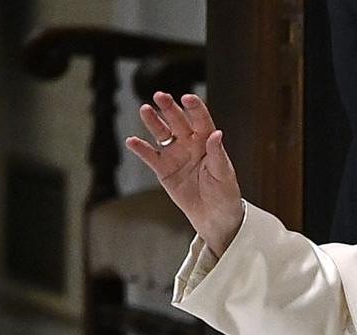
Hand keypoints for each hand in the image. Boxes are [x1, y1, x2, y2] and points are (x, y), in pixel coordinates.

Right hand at [125, 92, 243, 256]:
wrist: (214, 217)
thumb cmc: (224, 194)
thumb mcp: (224, 174)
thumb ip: (217, 154)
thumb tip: (216, 134)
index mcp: (207, 141)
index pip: (201, 119)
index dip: (194, 108)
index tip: (187, 98)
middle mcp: (190, 143)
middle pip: (178, 121)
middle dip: (169, 108)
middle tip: (160, 96)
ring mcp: (175, 155)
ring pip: (162, 134)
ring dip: (153, 122)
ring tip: (144, 109)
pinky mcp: (164, 170)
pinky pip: (150, 156)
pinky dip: (141, 149)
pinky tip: (131, 140)